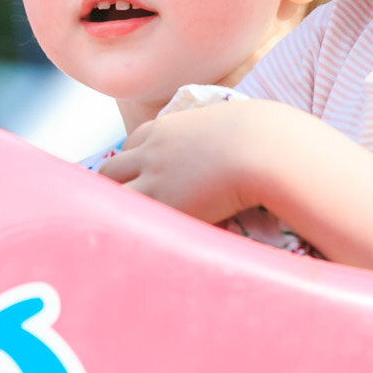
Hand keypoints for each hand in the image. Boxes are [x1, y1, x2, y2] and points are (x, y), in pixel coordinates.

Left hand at [98, 96, 295, 222]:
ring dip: (119, 213)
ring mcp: (152, 179)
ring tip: (129, 233)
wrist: (262, 148)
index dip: (132, 166)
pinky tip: (142, 246)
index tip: (141, 182)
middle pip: (110, 171)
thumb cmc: (259, 136)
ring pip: (112, 197)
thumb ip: (213, 138)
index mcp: (164, 129)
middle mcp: (150, 152)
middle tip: (126, 210)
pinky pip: (134, 221)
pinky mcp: (162, 205)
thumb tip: (230, 150)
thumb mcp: (226, 126)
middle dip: (114, 189)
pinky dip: (135, 231)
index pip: (129, 146)